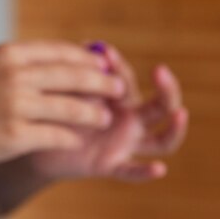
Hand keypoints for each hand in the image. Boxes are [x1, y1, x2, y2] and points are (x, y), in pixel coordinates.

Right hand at [0, 41, 124, 168]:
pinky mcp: (15, 135)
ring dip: (94, 113)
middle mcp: (15, 76)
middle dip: (103, 84)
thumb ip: (23, 65)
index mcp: (10, 54)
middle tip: (121, 90)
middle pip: (74, 76)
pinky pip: (57, 135)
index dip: (89, 60)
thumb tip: (63, 62)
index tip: (106, 67)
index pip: (62, 52)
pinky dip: (72, 137)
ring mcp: (15, 105)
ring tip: (106, 118)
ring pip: (72, 106)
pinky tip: (79, 141)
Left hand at [28, 46, 188, 181]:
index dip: (119, 66)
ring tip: (180, 114)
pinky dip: (146, 172)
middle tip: (161, 71)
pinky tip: (159, 169)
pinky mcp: (112, 165)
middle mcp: (132, 120)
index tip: (105, 53)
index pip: (128, 79)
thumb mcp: (65, 91)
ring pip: (162, 140)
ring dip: (174, 128)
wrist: (39, 145)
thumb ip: (79, 74)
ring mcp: (126, 144)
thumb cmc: (54, 113)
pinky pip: (133, 171)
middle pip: (161, 106)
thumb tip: (91, 46)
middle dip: (166, 89)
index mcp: (120, 97)